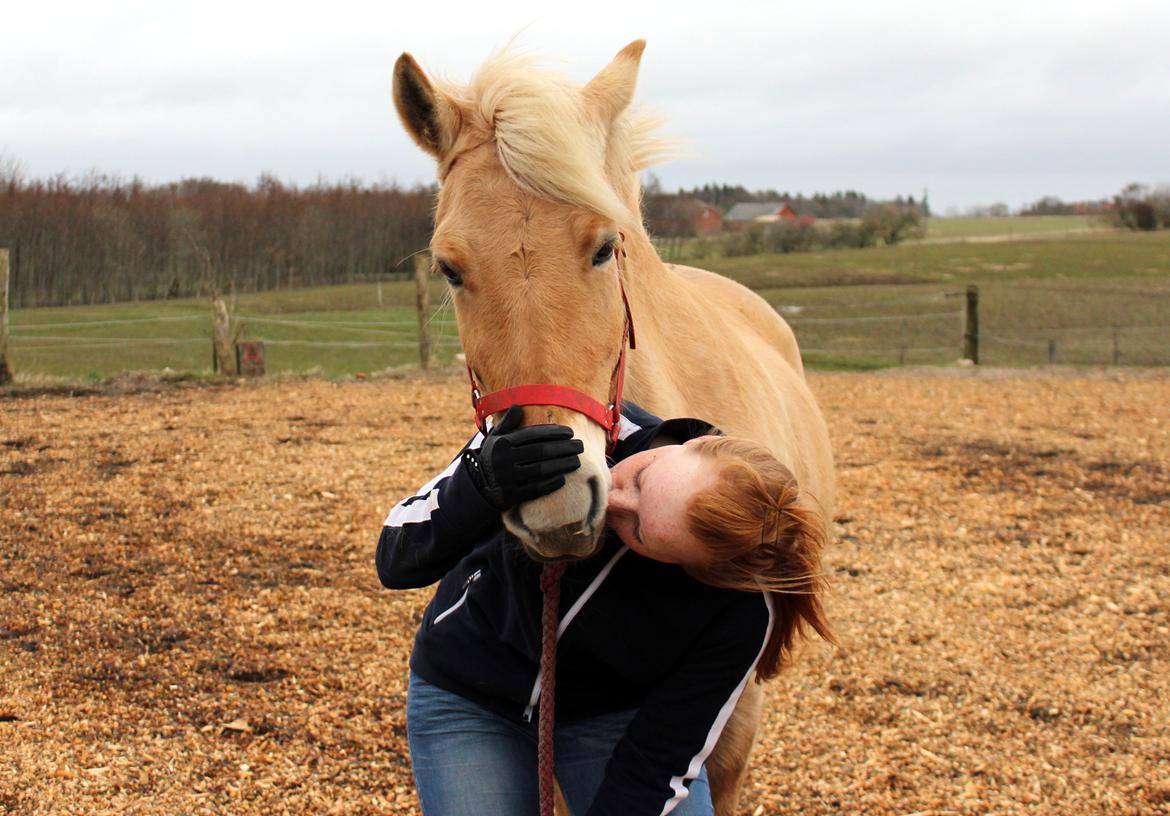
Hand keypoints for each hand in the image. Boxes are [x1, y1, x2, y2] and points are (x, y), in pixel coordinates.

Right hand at [463, 406, 583, 509]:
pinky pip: (536, 489)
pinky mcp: (511, 496)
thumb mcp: (496, 438)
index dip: (553, 432)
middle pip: (541, 452)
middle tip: (580, 446)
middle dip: (564, 448)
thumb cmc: (495, 457)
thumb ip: (508, 423)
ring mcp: (507, 479)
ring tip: (577, 461)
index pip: (533, 434)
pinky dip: (551, 484)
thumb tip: (518, 406)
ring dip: (562, 465)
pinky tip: (563, 478)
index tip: (570, 432)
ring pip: (541, 470)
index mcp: (502, 443)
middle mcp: (503, 460)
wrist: (479, 485)